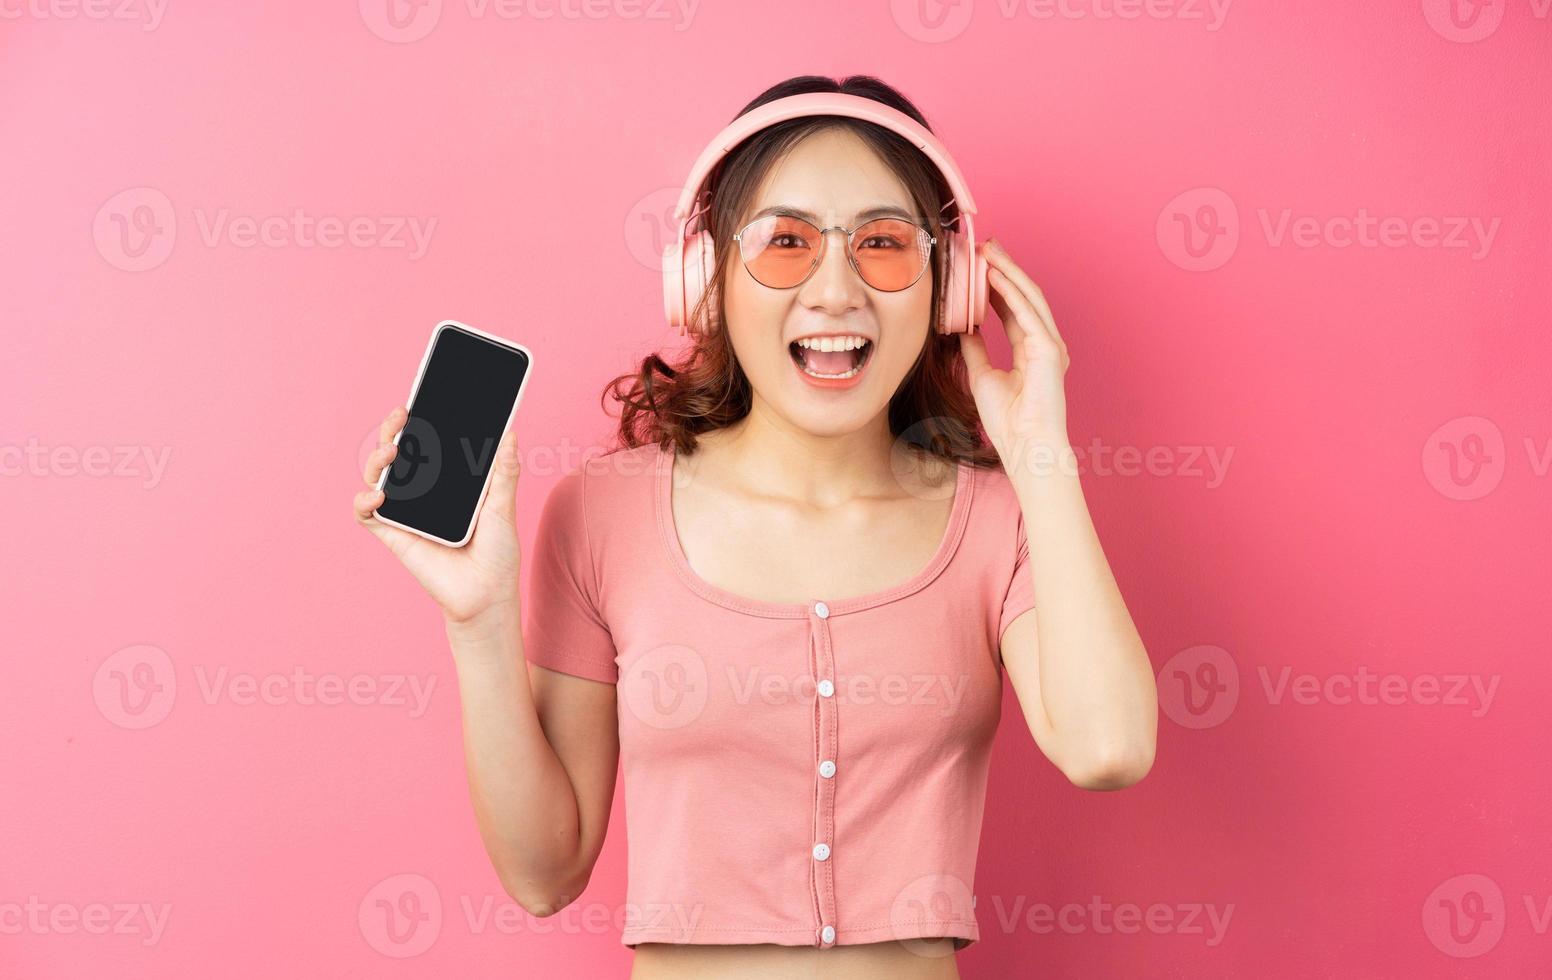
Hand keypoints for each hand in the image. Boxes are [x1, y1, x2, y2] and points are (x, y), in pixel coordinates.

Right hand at [353, 406, 523, 625]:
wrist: (487, 594)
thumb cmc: (497, 552)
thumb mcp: (503, 507)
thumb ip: (503, 473)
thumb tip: (511, 434)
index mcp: (448, 481)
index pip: (427, 444)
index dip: (418, 423)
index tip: (416, 402)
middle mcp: (423, 493)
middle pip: (398, 453)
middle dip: (393, 430)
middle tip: (401, 416)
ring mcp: (406, 512)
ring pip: (377, 476)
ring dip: (377, 459)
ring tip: (392, 452)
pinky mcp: (394, 535)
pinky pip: (367, 514)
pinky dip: (364, 501)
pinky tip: (379, 494)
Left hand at [959, 238, 1071, 463]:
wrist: (1025, 447)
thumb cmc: (1009, 421)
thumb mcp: (982, 376)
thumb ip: (975, 350)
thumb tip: (962, 328)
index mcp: (1031, 349)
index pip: (1013, 308)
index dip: (996, 285)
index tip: (979, 266)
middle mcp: (1045, 343)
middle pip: (1023, 296)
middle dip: (1004, 269)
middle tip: (985, 245)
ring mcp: (1050, 345)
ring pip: (1028, 298)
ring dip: (1008, 272)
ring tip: (988, 251)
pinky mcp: (1050, 351)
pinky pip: (1028, 314)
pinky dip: (1011, 293)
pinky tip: (995, 275)